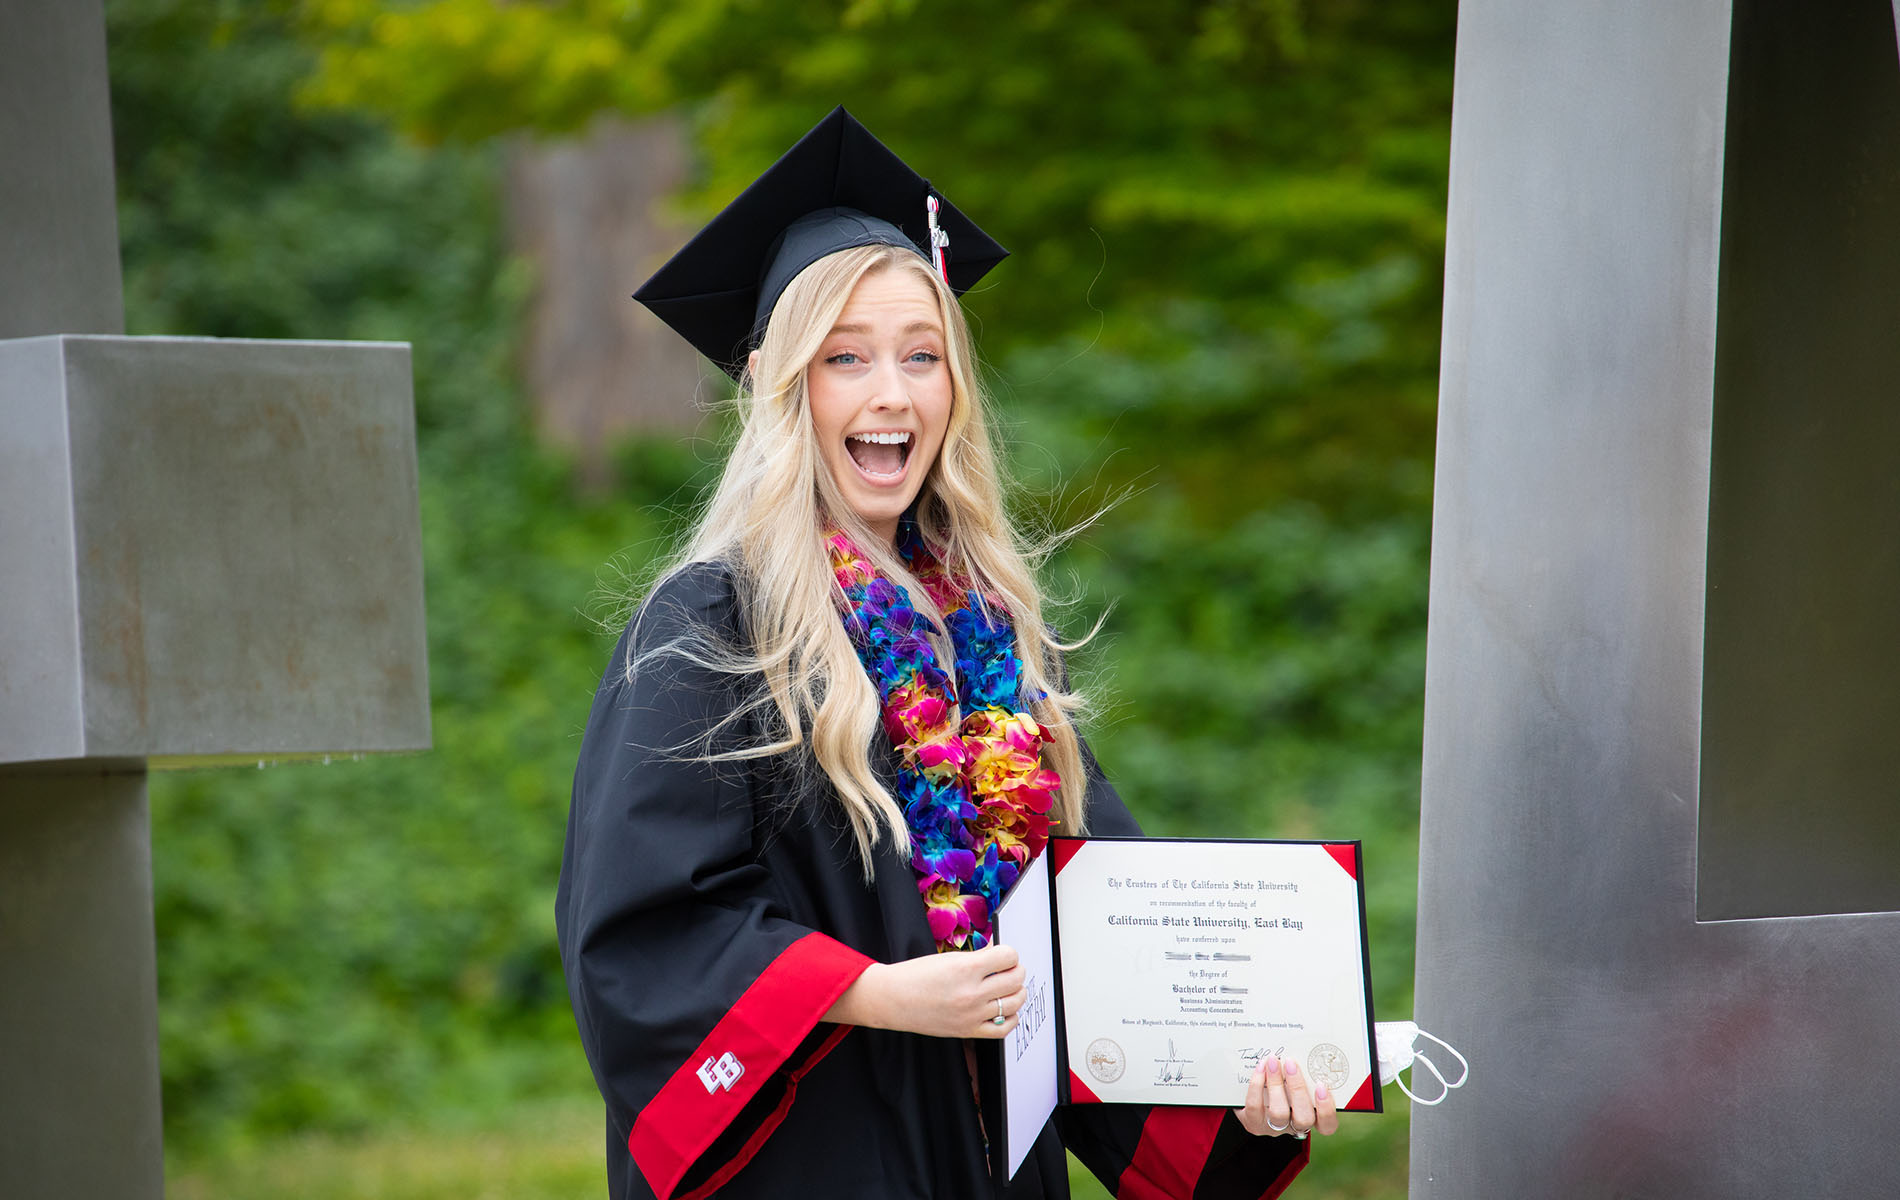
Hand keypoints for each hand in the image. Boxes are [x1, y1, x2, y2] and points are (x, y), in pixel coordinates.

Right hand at [824, 944, 1026, 1038]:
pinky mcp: (969, 1031)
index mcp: (965, 969)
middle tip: (1009, 969)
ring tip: (1008, 987)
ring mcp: (971, 1015)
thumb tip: (999, 952)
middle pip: (1015, 979)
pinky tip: (1004, 1008)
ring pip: (1014, 1002)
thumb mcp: (948, 958)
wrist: (893, 1000)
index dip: (1010, 953)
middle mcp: (971, 993)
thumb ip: (977, 956)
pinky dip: (1011, 1016)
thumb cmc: (916, 976)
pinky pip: (1004, 1027)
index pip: (1008, 956)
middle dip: (1016, 970)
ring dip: (1016, 991)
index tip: (1005, 955)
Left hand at [1235, 1055, 1338, 1139]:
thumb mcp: (1296, 1079)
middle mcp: (1294, 1126)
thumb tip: (1307, 1046)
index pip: (1327, 1125)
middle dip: (1297, 1089)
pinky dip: (1256, 1085)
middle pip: (1304, 1118)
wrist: (1250, 1096)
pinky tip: (1260, 1068)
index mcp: (1312, 1118)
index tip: (1321, 1085)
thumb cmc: (1282, 1083)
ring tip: (1273, 1062)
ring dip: (1276, 1084)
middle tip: (1291, 1063)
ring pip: (1278, 1114)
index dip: (1326, 1109)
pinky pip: (1255, 1107)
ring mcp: (1274, 1128)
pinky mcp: (1254, 1124)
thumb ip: (1305, 1071)